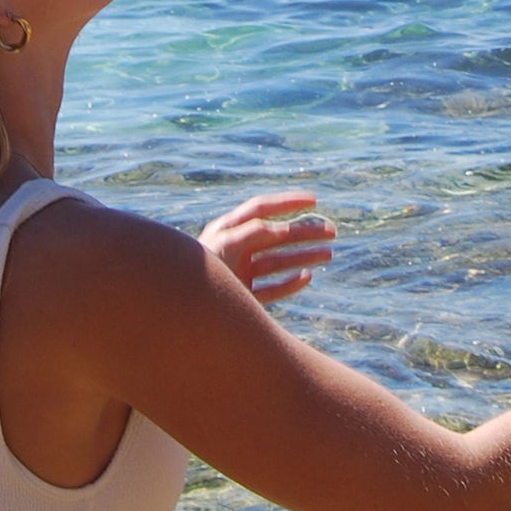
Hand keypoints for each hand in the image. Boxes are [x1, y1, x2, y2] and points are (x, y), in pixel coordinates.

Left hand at [199, 191, 336, 304]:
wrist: (178, 310)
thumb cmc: (197, 272)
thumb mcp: (224, 247)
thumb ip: (252, 233)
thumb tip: (281, 228)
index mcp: (228, 230)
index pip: (262, 209)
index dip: (288, 202)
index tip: (314, 200)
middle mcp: (236, 249)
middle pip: (277, 236)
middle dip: (304, 232)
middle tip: (332, 231)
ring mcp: (240, 274)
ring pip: (278, 262)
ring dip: (304, 256)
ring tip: (329, 254)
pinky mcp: (243, 298)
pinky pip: (272, 289)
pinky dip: (290, 283)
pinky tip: (307, 277)